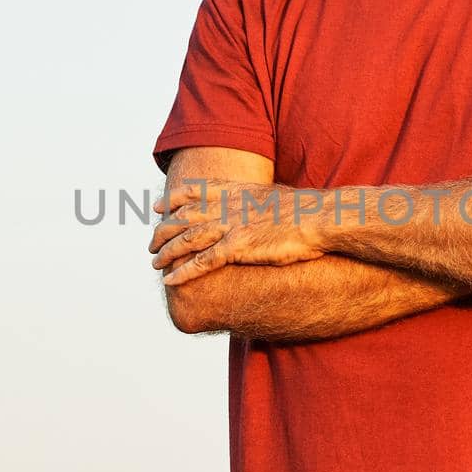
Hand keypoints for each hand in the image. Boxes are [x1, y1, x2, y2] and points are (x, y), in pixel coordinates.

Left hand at [148, 177, 329, 285]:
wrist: (320, 218)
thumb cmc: (304, 211)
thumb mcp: (273, 197)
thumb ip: (254, 200)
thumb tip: (253, 206)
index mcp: (236, 190)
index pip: (194, 191)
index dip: (173, 199)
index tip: (158, 207)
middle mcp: (228, 205)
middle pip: (184, 216)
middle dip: (164, 231)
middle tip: (151, 243)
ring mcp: (232, 226)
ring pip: (188, 239)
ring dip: (167, 252)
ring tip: (154, 263)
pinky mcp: (238, 247)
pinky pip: (202, 262)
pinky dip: (183, 272)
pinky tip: (170, 280)